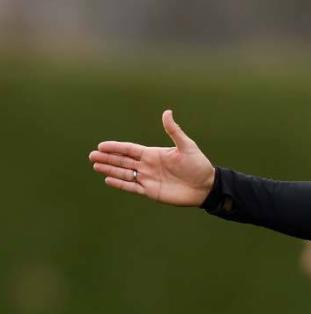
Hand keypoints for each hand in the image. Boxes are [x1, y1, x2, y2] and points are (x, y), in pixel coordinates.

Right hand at [89, 110, 214, 206]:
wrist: (205, 187)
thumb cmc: (198, 165)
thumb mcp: (186, 146)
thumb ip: (174, 131)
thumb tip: (167, 112)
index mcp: (154, 154)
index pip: (130, 149)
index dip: (116, 147)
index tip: (101, 145)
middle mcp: (148, 165)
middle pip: (123, 161)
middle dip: (108, 158)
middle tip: (92, 155)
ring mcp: (148, 178)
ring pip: (124, 173)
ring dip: (110, 169)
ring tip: (95, 165)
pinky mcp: (150, 191)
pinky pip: (132, 187)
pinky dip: (120, 183)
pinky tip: (108, 179)